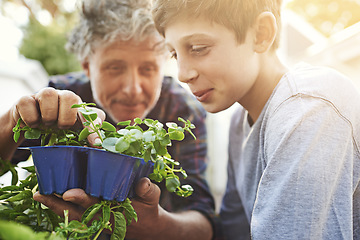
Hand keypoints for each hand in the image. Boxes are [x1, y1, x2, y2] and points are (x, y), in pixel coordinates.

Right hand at [10, 87, 105, 145]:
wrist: (30, 125)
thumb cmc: (57, 127)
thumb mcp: (74, 131)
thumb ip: (87, 133)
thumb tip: (99, 143)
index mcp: (78, 105)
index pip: (90, 113)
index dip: (93, 128)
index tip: (96, 144)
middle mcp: (62, 96)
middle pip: (70, 96)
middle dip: (67, 118)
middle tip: (62, 128)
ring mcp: (43, 95)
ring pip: (48, 94)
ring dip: (49, 115)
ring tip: (47, 125)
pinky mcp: (25, 99)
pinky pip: (27, 102)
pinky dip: (30, 117)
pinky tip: (32, 124)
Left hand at [33, 178, 164, 237]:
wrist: (145, 226)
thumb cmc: (148, 208)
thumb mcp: (152, 198)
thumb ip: (148, 190)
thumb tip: (143, 183)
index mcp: (113, 210)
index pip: (95, 204)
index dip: (82, 199)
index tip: (69, 193)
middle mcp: (100, 216)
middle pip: (75, 211)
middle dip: (57, 204)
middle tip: (40, 194)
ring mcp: (94, 217)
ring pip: (70, 213)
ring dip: (54, 205)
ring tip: (38, 194)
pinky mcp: (91, 216)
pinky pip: (73, 212)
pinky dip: (60, 206)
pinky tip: (49, 196)